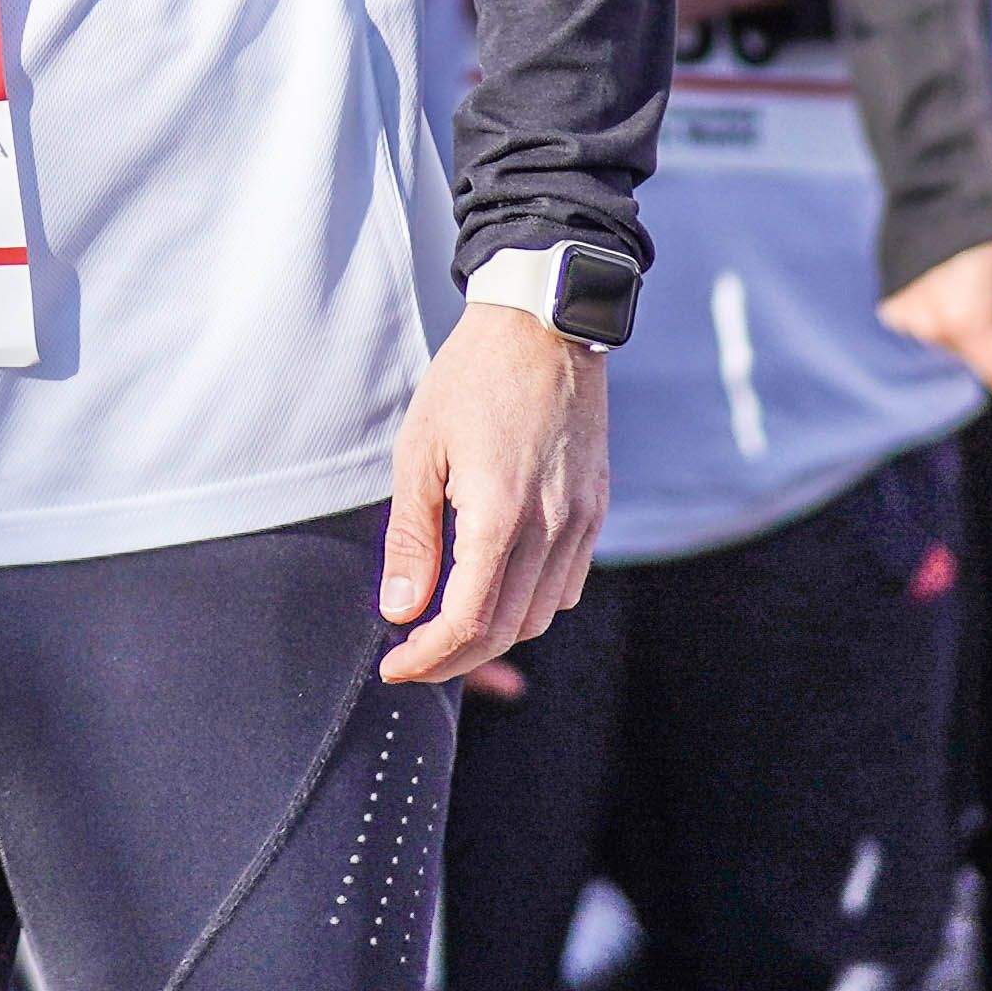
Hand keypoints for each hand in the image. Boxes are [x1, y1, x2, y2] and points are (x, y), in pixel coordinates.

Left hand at [376, 303, 604, 687]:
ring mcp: (582, 520)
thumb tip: (400, 610)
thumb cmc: (471, 379)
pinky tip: (497, 586)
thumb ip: (412, 538)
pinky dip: (531, 603)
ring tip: (448, 625)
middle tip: (413, 657)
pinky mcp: (596, 509)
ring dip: (495, 633)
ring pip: (542, 615)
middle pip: (507, 630)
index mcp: (500, 513)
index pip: (469, 621)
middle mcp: (552, 527)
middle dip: (455, 657)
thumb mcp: (419, 450)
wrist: (543, 325)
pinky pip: (567, 584)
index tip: (396, 666)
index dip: (429, 657)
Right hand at [879, 229, 991, 398]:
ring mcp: (907, 319)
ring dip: (965, 319)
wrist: (934, 183)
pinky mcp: (893, 307)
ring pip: (953, 342)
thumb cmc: (983, 219)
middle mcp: (931, 329)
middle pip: (978, 358)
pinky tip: (944, 278)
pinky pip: (928, 325)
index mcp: (966, 323)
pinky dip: (940, 309)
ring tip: (968, 275)